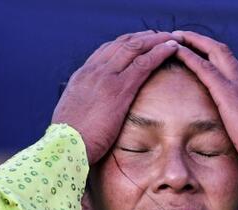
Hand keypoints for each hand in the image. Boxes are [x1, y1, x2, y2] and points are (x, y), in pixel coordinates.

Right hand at [52, 31, 181, 163]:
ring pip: (135, 47)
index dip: (125, 44)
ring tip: (170, 38)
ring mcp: (106, 77)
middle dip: (143, 37)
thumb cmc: (70, 140)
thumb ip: (85, 105)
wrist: (65, 146)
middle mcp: (93, 71)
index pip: (106, 50)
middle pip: (122, 44)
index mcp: (81, 76)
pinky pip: (144, 63)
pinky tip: (172, 48)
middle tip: (159, 36)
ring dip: (155, 40)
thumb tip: (91, 110)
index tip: (139, 42)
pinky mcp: (120, 89)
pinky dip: (160, 52)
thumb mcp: (73, 115)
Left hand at [173, 31, 237, 202]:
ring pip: (214, 52)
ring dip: (194, 42)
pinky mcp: (228, 93)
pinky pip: (205, 67)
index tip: (202, 54)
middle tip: (185, 37)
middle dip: (203, 42)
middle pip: (223, 52)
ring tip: (176, 37)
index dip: (216, 58)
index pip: (232, 68)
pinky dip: (190, 56)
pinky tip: (177, 51)